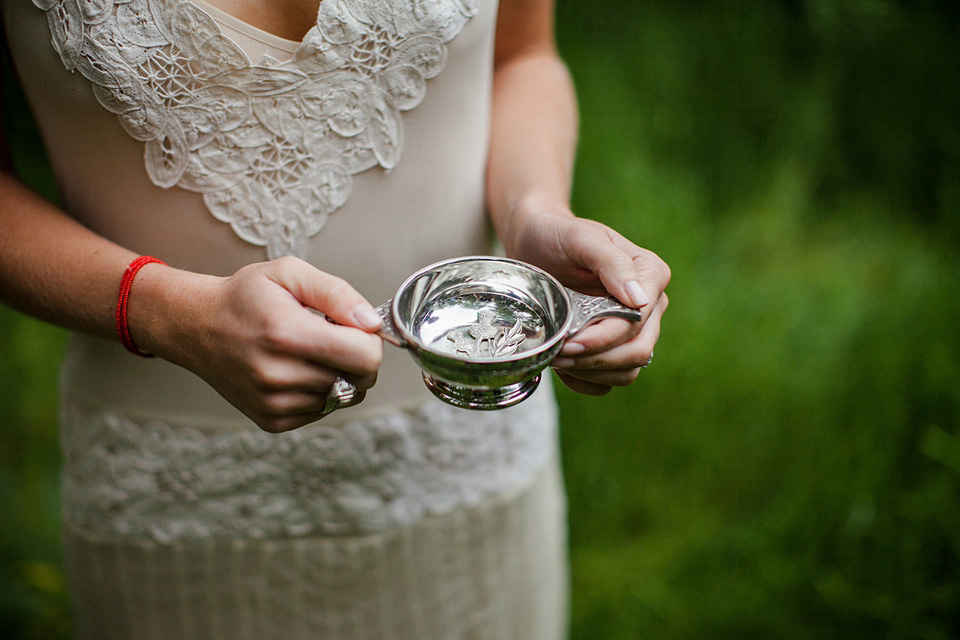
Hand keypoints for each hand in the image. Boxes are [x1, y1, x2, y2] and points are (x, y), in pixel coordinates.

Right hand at [136, 257, 383, 432]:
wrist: (197, 327)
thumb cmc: (246, 297)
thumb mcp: (289, 273)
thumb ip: (337, 294)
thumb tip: (372, 323)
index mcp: (287, 334)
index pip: (365, 357)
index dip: (370, 340)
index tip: (353, 327)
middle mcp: (278, 376)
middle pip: (359, 380)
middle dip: (356, 356)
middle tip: (329, 336)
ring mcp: (274, 403)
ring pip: (342, 396)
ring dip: (336, 374)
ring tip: (306, 351)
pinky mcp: (271, 420)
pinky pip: (322, 410)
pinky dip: (319, 390)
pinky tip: (296, 369)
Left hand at [505, 210, 669, 394]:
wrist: (534, 243)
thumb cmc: (557, 235)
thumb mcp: (580, 238)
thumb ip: (611, 263)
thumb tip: (640, 299)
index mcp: (649, 275)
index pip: (637, 322)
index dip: (604, 339)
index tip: (569, 343)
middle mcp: (650, 305)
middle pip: (638, 351)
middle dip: (597, 359)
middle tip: (559, 355)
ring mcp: (633, 329)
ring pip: (627, 371)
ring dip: (592, 372)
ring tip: (558, 359)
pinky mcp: (614, 347)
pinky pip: (610, 381)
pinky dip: (587, 381)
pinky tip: (564, 368)